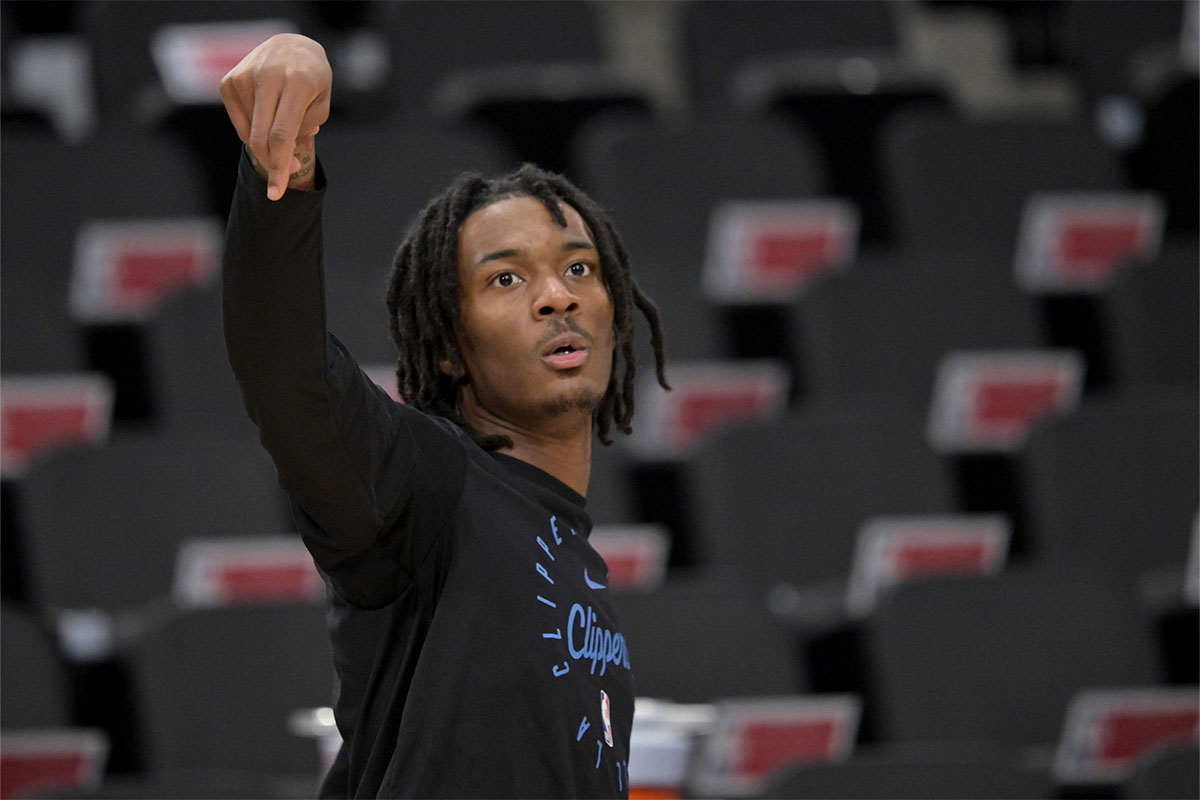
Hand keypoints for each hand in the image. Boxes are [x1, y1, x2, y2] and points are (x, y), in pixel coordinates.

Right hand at [220, 33, 331, 199]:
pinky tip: (268, 115)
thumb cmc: (313, 78)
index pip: (281, 136)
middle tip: (282, 180)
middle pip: (261, 139)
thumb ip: (308, 126)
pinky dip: (254, 130)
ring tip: (283, 121)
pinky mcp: (229, 81)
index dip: (279, 168)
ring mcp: (244, 78)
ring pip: (250, 133)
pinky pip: (239, 123)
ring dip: (267, 142)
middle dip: (271, 166)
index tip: (276, 194)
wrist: (291, 45)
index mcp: (296, 83)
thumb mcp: (323, 100)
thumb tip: (285, 151)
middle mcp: (267, 77)